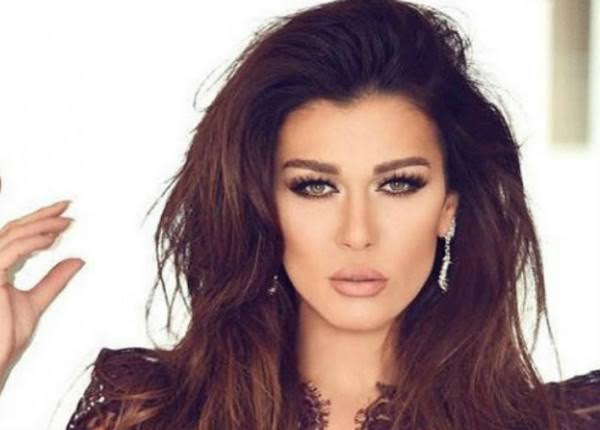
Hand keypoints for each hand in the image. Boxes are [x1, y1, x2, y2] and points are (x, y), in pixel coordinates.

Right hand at [0, 200, 84, 390]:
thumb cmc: (2, 339)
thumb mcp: (35, 302)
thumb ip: (54, 280)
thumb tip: (77, 260)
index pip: (16, 235)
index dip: (39, 221)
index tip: (64, 212)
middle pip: (12, 229)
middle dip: (40, 215)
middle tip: (67, 206)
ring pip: (12, 235)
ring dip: (41, 226)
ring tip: (66, 223)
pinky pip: (11, 251)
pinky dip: (32, 242)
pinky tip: (52, 239)